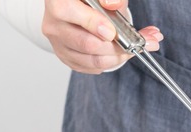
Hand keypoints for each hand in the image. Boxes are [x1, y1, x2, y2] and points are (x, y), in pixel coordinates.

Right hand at [43, 0, 163, 73]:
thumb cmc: (94, 2)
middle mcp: (53, 22)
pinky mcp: (66, 56)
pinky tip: (119, 54)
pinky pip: (90, 67)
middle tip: (137, 44)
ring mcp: (58, 42)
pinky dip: (110, 63)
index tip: (112, 32)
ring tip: (134, 49)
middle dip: (115, 46)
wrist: (85, 10)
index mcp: (58, 1)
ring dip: (117, 57)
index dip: (92, 23)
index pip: (68, 12)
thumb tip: (113, 3)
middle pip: (85, 43)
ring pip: (91, 59)